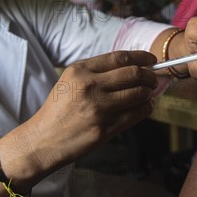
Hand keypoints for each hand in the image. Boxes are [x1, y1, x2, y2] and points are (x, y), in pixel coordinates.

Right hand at [22, 51, 156, 171]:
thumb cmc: (58, 110)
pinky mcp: (105, 128)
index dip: (141, 57)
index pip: (119, 57)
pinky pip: (136, 114)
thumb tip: (131, 66)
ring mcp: (99, 108)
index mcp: (80, 71)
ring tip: (148, 94)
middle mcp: (90, 86)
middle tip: (153, 79)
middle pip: (133, 74)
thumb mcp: (70, 81)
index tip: (151, 60)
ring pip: (138, 94)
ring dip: (148, 93)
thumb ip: (97, 72)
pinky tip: (145, 107)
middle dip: (149, 76)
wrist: (43, 139)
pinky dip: (145, 108)